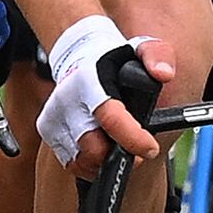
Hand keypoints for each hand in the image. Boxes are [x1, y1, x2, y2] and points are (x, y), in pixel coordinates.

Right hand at [36, 13, 165, 163]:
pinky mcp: (49, 131)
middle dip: (119, 155)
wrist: (79, 56)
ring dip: (104, 161)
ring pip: (81, 160)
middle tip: (137, 151)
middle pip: (93, 148)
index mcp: (88, 81)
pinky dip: (90, 163)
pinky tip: (103, 150)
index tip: (150, 148)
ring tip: (119, 149)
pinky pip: (71, 161)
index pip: (110, 118)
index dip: (133, 139)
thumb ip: (158, 56)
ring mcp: (54, 117)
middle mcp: (66, 100)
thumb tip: (164, 74)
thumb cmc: (114, 59)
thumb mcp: (143, 48)